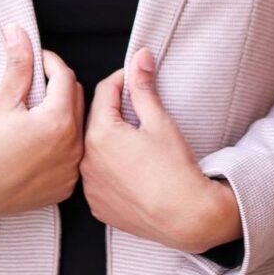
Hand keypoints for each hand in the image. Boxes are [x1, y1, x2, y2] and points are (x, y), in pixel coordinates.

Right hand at [0, 25, 83, 224]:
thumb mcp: (1, 99)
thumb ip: (18, 63)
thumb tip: (19, 32)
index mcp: (58, 122)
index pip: (64, 76)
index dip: (50, 62)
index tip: (36, 59)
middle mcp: (72, 147)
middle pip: (75, 98)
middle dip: (57, 85)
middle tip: (33, 84)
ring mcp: (71, 170)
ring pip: (77, 125)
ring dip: (62, 112)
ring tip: (35, 111)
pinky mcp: (66, 186)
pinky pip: (73, 152)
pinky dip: (61, 141)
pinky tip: (39, 140)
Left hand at [80, 47, 241, 252]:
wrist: (187, 217)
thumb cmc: (175, 170)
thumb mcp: (159, 120)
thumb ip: (143, 86)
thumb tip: (139, 57)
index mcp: (100, 134)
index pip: (105, 91)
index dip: (123, 80)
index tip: (136, 79)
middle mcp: (87, 161)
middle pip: (96, 119)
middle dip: (115, 109)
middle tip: (139, 109)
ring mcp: (90, 186)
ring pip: (95, 148)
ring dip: (110, 138)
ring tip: (136, 139)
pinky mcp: (97, 206)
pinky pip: (97, 176)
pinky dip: (108, 167)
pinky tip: (131, 167)